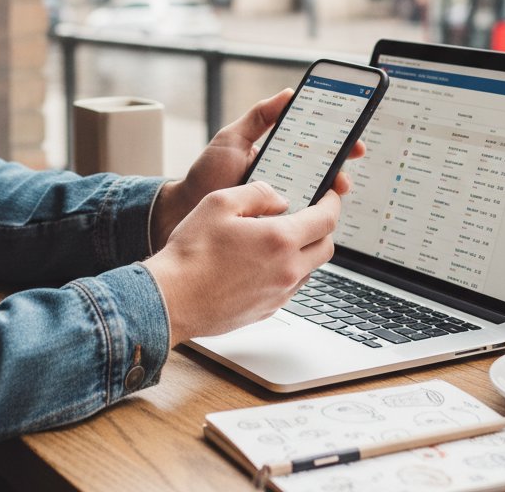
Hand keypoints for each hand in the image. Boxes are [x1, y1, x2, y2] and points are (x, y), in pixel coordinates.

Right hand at [144, 180, 342, 344]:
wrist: (172, 299)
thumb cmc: (192, 250)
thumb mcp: (221, 202)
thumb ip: (258, 193)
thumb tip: (280, 199)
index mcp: (281, 240)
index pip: (326, 220)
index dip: (332, 203)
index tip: (329, 195)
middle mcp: (287, 270)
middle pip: (326, 247)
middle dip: (323, 228)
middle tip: (308, 215)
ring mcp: (278, 294)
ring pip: (309, 269)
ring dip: (305, 251)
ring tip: (280, 237)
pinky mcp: (266, 310)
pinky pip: (289, 287)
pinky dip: (286, 271)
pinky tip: (261, 262)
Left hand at [149, 89, 364, 250]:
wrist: (185, 210)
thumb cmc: (207, 174)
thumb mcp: (233, 138)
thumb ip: (259, 116)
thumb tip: (289, 93)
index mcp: (280, 159)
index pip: (316, 150)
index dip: (339, 144)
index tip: (353, 140)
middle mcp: (286, 183)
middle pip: (324, 176)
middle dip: (340, 168)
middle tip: (347, 164)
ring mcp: (283, 207)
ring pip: (317, 202)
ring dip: (331, 194)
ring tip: (334, 187)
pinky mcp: (276, 230)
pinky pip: (300, 226)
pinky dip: (312, 220)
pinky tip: (316, 214)